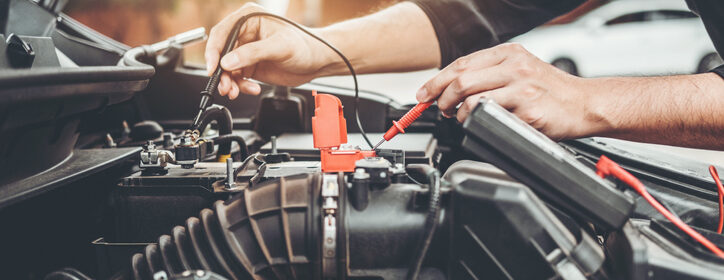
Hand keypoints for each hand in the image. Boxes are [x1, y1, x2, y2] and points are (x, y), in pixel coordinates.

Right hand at [205, 3, 335, 98]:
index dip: (214, 51)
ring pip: (227, 68)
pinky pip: (237, 77)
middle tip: (226, 86)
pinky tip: (251, 88)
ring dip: (229, 82)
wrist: (318, 61)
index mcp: (249, 18)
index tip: (213, 67)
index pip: (222, 33)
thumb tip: (228, 61)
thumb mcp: (279, 47)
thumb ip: (253, 53)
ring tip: (235, 91)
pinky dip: (240, 86)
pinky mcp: (251, 65)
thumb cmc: (306, 45)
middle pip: (221, 53)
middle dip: (222, 72)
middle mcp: (245, 33)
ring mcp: (247, 50)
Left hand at [416, 43, 603, 139]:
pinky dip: (479, 123)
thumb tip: (451, 87)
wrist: (586, 104)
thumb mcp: (521, 70)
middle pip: (461, 80)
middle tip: (440, 110)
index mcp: (510, 53)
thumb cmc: (551, 91)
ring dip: (458, 113)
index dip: (437, 81)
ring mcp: (522, 88)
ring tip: (461, 118)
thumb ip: (490, 74)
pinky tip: (482, 124)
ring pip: (471, 99)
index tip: (424, 94)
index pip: (461, 64)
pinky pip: (491, 117)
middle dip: (442, 98)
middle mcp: (515, 67)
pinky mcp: (528, 111)